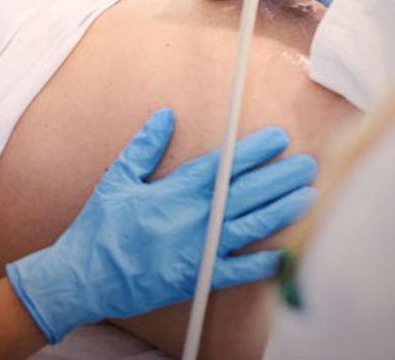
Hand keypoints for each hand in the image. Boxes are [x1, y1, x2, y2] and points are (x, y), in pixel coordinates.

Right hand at [4, 108, 316, 343]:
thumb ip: (144, 146)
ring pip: (251, 227)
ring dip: (282, 210)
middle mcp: (191, 219)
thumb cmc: (99, 227)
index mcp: (173, 192)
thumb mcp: (117, 179)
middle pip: (245, 193)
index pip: (222, 166)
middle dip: (279, 176)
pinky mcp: (197, 279)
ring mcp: (197, 251)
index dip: (252, 151)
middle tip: (308, 163)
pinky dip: (264, 264)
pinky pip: (238, 272)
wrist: (85, 276)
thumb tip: (165, 115)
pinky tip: (288, 252)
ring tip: (309, 195)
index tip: (277, 138)